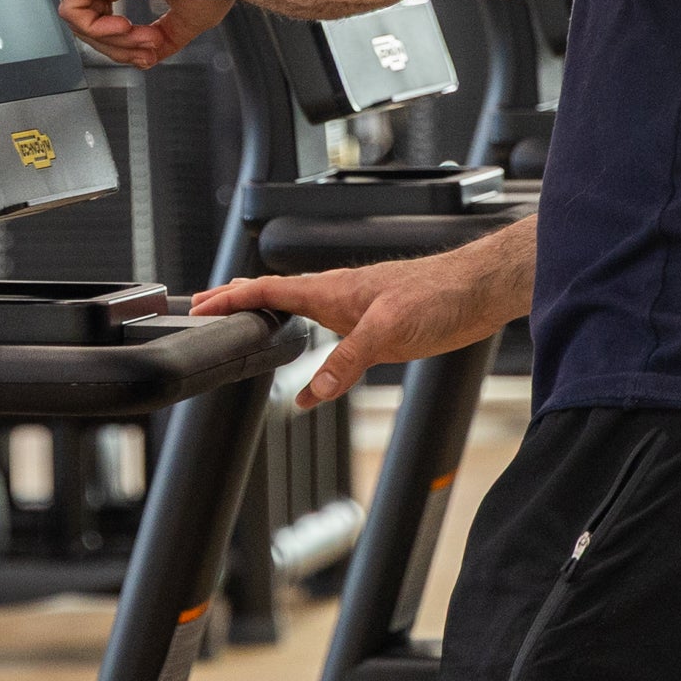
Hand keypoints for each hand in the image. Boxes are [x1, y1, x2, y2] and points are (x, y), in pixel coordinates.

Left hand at [0, 0, 229, 68]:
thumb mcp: (183, 17)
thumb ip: (159, 37)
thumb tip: (145, 56)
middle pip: (79, 9)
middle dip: (111, 40)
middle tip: (144, 48)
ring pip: (79, 19)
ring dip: (112, 40)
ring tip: (142, 40)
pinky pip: (76, 15)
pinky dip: (101, 31)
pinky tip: (126, 27)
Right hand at [194, 242, 530, 407]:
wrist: (478, 291)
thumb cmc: (439, 294)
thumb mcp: (390, 330)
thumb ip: (349, 357)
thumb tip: (315, 388)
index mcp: (333, 290)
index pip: (269, 290)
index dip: (232, 299)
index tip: (202, 308)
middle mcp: (338, 297)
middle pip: (275, 295)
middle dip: (237, 301)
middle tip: (204, 309)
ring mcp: (356, 313)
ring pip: (300, 314)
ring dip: (268, 320)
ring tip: (243, 329)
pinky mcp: (376, 330)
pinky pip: (331, 344)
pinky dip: (311, 364)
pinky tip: (311, 391)